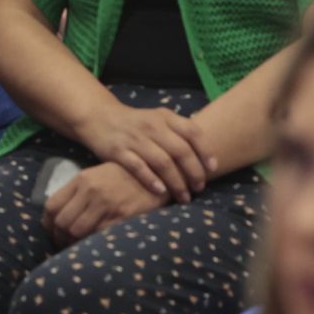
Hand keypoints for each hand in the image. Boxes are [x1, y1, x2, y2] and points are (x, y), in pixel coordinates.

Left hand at [43, 162, 163, 247]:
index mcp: (82, 179)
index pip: (51, 206)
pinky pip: (97, 237)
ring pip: (76, 232)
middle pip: (62, 222)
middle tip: (64, 245)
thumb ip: (78, 191)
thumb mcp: (98, 176)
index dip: (48, 225)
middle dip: (59, 238)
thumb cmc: (125, 178)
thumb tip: (59, 215)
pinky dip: (92, 244)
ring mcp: (106, 204)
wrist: (157, 175)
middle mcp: (91, 191)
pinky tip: (94, 246)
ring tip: (77, 248)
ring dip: (73, 244)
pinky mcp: (121, 216)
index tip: (53, 233)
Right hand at [77, 102, 215, 202]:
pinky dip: (151, 180)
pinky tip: (160, 191)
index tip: (213, 169)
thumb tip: (205, 158)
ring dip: (176, 182)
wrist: (101, 118)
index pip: (192, 131)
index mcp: (165, 117)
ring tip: (184, 197)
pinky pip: (138, 167)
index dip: (205, 150)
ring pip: (162, 162)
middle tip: (199, 188)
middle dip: (193, 172)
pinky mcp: (119, 151)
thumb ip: (179, 133)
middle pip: (180, 150)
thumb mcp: (159, 120)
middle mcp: (152, 125)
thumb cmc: (138, 124)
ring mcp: (135, 138)